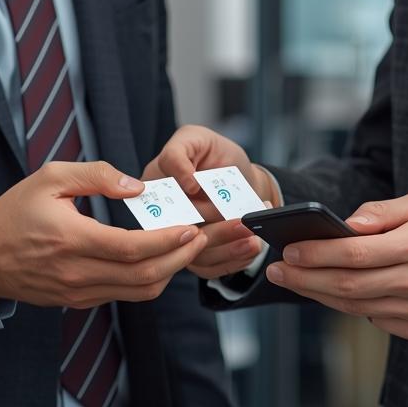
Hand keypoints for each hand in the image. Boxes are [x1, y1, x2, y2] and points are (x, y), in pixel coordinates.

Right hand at [0, 160, 206, 307]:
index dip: (168, 240)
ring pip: (137, 292)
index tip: (191, 227)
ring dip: (169, 273)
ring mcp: (78, 292)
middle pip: (143, 276)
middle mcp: (77, 273)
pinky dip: (148, 281)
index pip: (132, 248)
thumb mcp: (50, 177)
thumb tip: (137, 186)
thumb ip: (97, 175)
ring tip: (188, 250)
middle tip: (202, 239)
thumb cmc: (15, 211)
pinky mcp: (78, 301)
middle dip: (180, 258)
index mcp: (71, 239)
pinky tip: (160, 261)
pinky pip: (123, 296)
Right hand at [142, 126, 277, 280]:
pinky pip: (210, 268)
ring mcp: (176, 242)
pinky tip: (250, 247)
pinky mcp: (194, 258)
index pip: (157, 203)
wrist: (239, 179)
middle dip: (216, 229)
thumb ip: (180, 152)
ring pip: (197, 255)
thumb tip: (185, 182)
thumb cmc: (214, 156)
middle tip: (245, 223)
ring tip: (254, 237)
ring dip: (230, 248)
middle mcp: (160, 219)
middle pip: (181, 234)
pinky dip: (234, 260)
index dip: (183, 203)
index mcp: (152, 188)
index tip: (206, 194)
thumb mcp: (195, 138)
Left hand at [266, 193, 407, 339]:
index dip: (315, 254)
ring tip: (294, 281)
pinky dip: (351, 307)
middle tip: (277, 270)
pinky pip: (375, 320)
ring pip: (355, 306)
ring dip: (319, 295)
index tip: (288, 250)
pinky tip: (332, 293)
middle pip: (346, 285)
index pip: (353, 253)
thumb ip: (383, 212)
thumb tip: (345, 224)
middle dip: (304, 278)